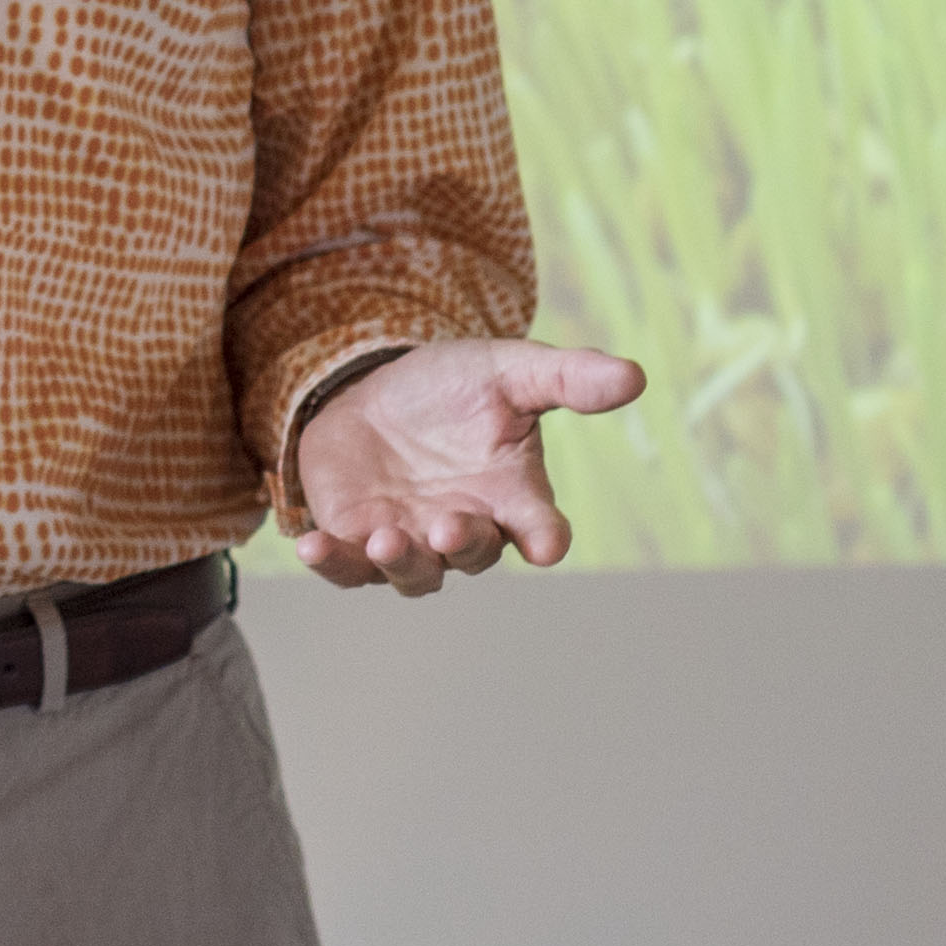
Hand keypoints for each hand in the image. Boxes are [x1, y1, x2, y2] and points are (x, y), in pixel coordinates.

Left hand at [288, 338, 646, 595]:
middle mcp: (467, 528)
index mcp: (511, 496)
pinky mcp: (356, 541)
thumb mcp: (507, 370)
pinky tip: (311, 544)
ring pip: (413, 574)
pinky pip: (346, 566)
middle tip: (451, 526)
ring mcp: (411, 541)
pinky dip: (331, 562)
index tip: (549, 544)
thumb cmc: (453, 388)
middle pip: (474, 555)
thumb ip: (566, 377)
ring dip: (401, 562)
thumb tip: (635, 375)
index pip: (541, 528)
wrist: (373, 388)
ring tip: (387, 539)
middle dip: (464, 544)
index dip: (546, 538)